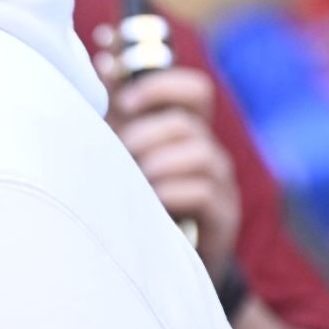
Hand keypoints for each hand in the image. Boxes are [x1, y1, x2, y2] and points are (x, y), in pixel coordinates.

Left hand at [91, 51, 239, 277]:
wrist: (155, 269)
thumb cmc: (135, 202)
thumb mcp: (121, 153)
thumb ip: (116, 108)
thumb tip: (104, 58)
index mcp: (184, 130)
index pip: (192, 89)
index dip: (160, 80)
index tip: (118, 90)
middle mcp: (207, 150)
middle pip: (192, 112)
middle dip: (148, 123)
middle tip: (121, 145)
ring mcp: (219, 182)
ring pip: (198, 150)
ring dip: (155, 162)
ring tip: (134, 181)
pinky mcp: (223, 216)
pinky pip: (203, 190)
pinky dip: (169, 192)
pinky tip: (151, 202)